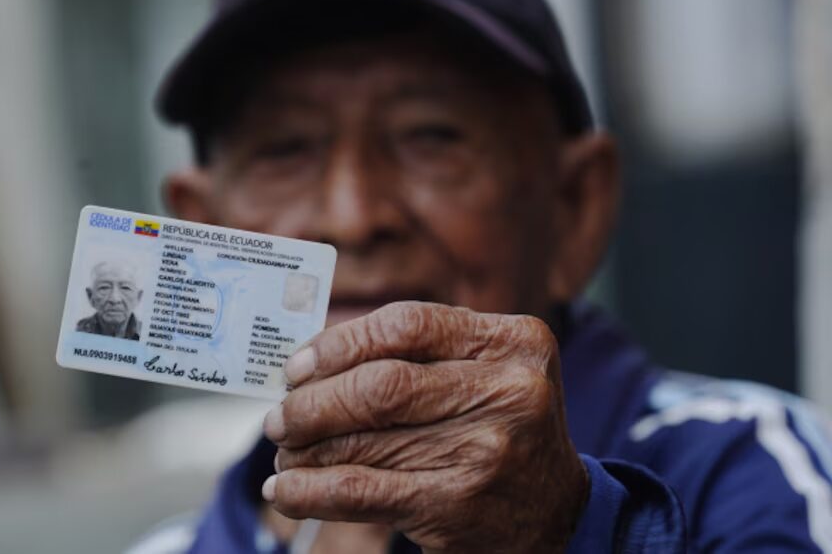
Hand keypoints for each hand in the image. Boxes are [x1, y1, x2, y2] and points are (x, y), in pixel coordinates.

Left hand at [262, 301, 587, 552]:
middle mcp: (508, 390)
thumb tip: (313, 360)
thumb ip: (420, 353)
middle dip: (314, 401)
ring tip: (284, 451)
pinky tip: (286, 490)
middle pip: (381, 384)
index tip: (297, 365)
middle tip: (280, 415)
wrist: (558, 513)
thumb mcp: (487, 371)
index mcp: (512, 341)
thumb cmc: (502, 427)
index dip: (340, 342)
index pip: (406, 324)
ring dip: (307, 448)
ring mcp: (486, 449)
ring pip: (365, 441)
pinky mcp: (459, 504)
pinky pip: (363, 492)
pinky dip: (312, 491)